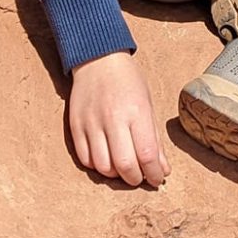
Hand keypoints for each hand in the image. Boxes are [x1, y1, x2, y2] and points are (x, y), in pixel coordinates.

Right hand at [69, 51, 169, 187]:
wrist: (98, 58)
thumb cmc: (127, 80)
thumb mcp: (147, 104)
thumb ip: (154, 139)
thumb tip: (162, 169)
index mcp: (136, 111)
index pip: (147, 155)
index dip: (154, 174)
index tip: (158, 178)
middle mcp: (113, 119)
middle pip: (125, 165)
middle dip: (136, 179)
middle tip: (140, 177)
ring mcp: (92, 123)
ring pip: (103, 167)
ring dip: (116, 175)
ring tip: (123, 167)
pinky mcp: (75, 126)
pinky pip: (85, 159)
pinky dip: (97, 166)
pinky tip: (106, 158)